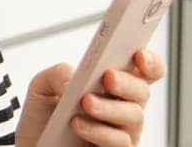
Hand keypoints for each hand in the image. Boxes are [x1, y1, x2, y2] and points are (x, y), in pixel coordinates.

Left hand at [15, 49, 167, 145]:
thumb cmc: (43, 119)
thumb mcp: (41, 88)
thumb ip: (57, 74)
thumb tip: (73, 79)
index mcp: (112, 85)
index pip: (144, 70)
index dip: (149, 61)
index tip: (139, 54)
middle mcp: (123, 107)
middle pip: (142, 91)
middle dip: (127, 82)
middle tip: (108, 76)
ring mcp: (122, 132)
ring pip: (134, 116)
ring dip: (109, 107)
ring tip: (86, 102)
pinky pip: (121, 142)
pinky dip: (99, 132)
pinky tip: (78, 123)